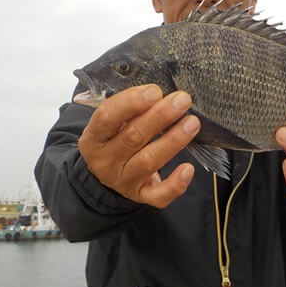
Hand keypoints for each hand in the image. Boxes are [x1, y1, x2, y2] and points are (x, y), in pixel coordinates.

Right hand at [78, 84, 199, 207]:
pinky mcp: (141, 195)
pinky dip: (175, 184)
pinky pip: (158, 195)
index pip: (107, 117)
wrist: (105, 176)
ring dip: (173, 140)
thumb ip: (128, 108)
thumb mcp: (111, 123)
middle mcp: (105, 161)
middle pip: (133, 137)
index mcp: (93, 138)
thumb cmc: (114, 139)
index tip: (155, 91)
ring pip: (149, 161)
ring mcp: (123, 181)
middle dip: (160, 116)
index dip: (131, 102)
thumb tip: (158, 92)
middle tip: (182, 100)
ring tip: (192, 123)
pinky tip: (188, 168)